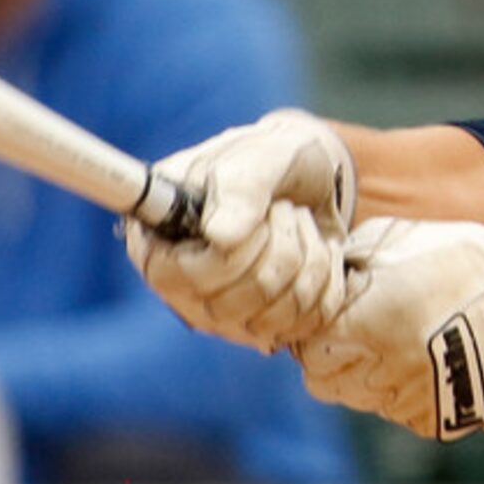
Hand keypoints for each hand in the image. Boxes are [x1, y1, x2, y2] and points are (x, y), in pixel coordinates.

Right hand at [127, 108, 354, 350]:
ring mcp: (219, 314)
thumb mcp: (262, 154)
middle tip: (286, 208)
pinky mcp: (262, 328)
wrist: (313, 179)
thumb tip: (220, 238)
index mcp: (156, 235)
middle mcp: (179, 284)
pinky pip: (305, 325)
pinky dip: (327, 282)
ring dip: (307, 261)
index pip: (176, 276)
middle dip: (279, 248)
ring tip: (302, 224)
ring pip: (271, 318)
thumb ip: (242, 188)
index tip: (267, 212)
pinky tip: (320, 252)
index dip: (232, 252)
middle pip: (230, 304)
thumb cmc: (275, 159)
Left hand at [296, 216, 483, 440]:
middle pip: (326, 382)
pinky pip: (402, 412)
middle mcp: (384, 368)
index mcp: (368, 321)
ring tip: (412, 339)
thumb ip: (350, 269)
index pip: (309, 350)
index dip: (318, 333)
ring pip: (364, 400)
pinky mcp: (441, 421)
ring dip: (373, 375)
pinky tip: (434, 359)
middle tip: (366, 331)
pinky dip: (407, 392)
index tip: (336, 317)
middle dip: (337, 358)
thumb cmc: (464, 258)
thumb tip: (321, 283)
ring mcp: (412, 399)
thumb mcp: (398, 243)